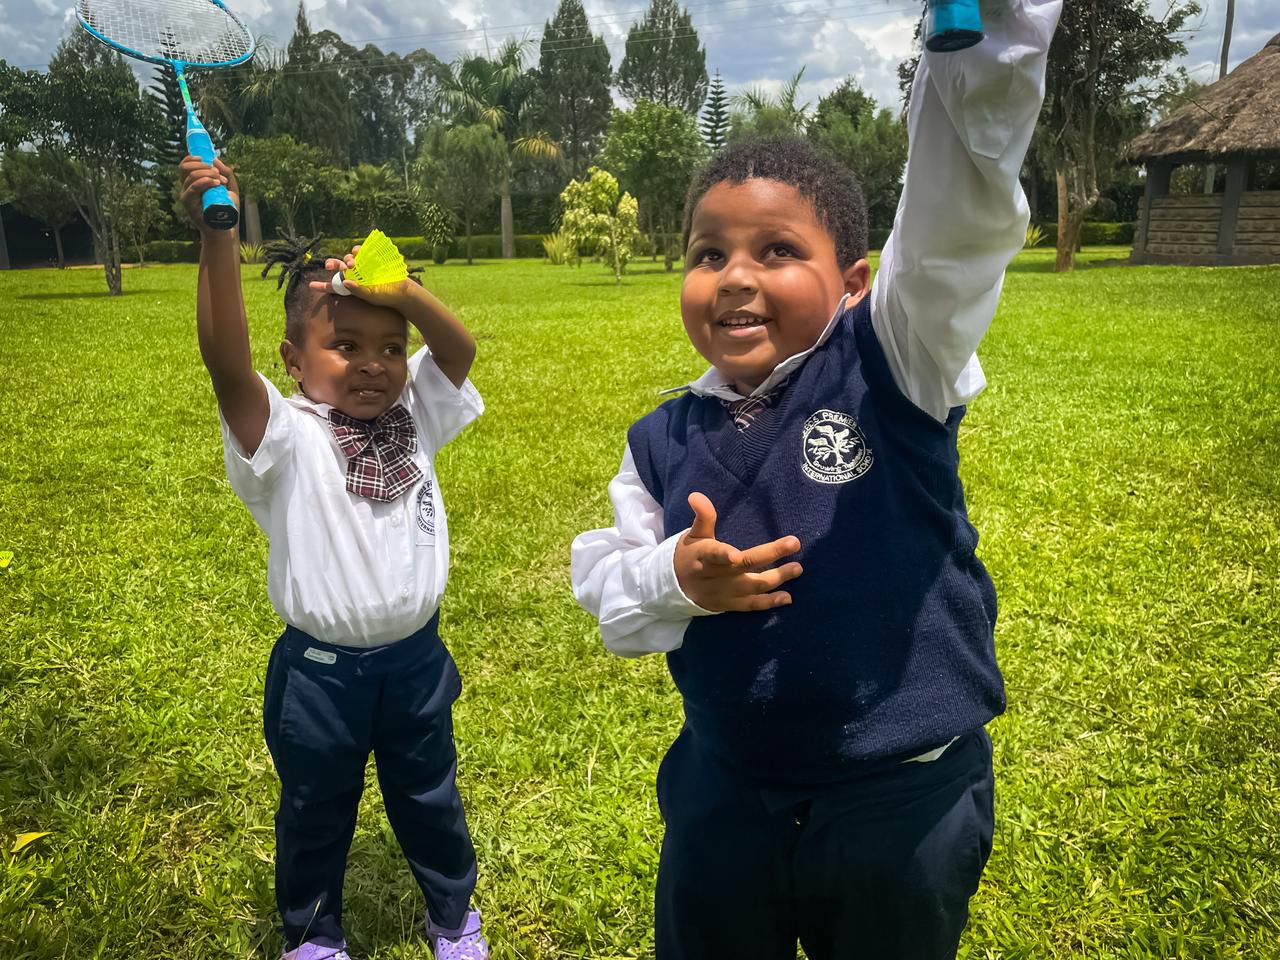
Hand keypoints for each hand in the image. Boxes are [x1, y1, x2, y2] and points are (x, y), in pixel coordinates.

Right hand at [179, 156, 238, 234]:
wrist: (226, 228)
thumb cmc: (227, 209)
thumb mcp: (230, 189)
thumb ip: (226, 173)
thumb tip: (216, 159)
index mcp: (193, 182)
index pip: (185, 166)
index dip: (192, 158)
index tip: (205, 158)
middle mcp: (186, 188)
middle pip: (185, 168)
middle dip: (201, 165)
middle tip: (217, 172)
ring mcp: (186, 196)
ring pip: (191, 177)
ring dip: (207, 173)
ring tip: (220, 180)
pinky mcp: (188, 205)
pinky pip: (193, 188)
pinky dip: (205, 182)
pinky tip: (216, 183)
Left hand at [308, 245, 417, 309]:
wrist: (402, 290)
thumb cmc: (386, 297)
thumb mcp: (371, 296)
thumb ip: (358, 290)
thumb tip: (344, 282)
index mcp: (351, 286)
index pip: (334, 286)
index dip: (322, 285)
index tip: (310, 285)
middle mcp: (354, 275)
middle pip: (338, 268)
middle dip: (332, 264)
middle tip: (329, 265)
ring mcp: (362, 267)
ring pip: (347, 259)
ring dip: (346, 259)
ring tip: (351, 263)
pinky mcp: (370, 259)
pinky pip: (359, 251)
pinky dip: (356, 250)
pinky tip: (357, 252)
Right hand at [674, 492, 802, 612]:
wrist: (676, 588)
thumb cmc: (690, 555)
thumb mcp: (693, 535)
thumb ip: (703, 517)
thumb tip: (696, 495)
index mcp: (705, 556)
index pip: (714, 554)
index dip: (724, 556)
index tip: (735, 556)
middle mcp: (717, 576)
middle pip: (745, 567)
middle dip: (771, 555)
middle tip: (794, 542)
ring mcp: (725, 593)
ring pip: (754, 586)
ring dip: (777, 578)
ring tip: (797, 568)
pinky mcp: (731, 605)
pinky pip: (752, 605)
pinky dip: (770, 603)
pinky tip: (787, 597)